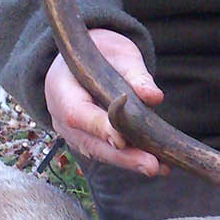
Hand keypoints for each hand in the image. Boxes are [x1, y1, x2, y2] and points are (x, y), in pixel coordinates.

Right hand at [44, 28, 169, 175]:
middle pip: (89, 142)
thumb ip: (134, 73)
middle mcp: (60, 115)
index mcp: (61, 87)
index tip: (122, 140)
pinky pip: (103, 152)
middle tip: (151, 165)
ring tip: (158, 167)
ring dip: (128, 162)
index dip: (99, 128)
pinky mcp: (84, 139)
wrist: (81, 57)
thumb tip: (154, 97)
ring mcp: (70, 132)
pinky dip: (126, 158)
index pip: (77, 113)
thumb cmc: (100, 51)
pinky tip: (153, 163)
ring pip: (97, 152)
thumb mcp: (118, 52)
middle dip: (121, 156)